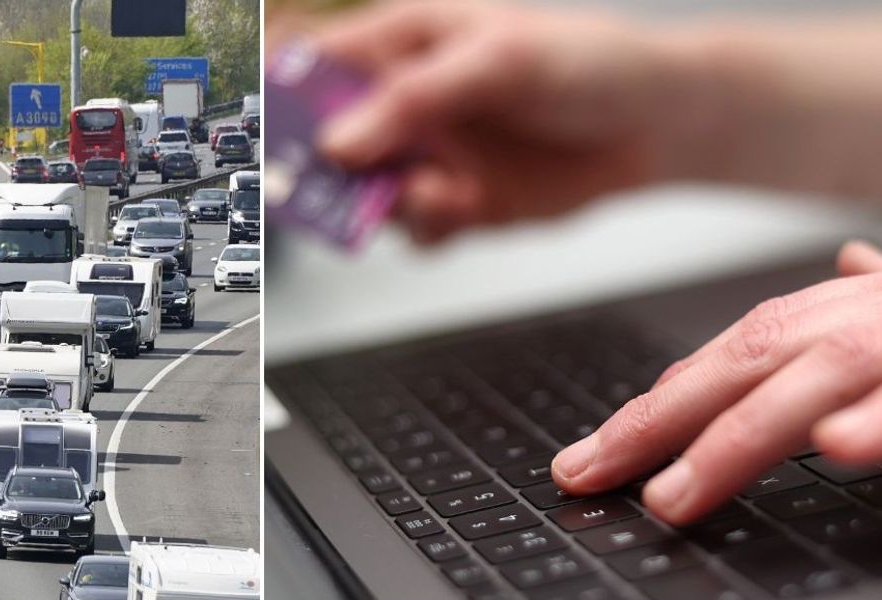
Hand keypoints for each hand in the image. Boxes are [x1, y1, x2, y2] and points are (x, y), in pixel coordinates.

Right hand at [311, 0, 691, 240]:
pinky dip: (427, 228)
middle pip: (326, 141)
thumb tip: (339, 142)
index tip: (271, 132)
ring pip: (364, 194)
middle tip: (334, 185)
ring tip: (428, 193)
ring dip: (383, 204)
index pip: (314, 63)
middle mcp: (403, 104)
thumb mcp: (498, 62)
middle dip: (322, 170)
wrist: (654, 126)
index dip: (283, 95)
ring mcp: (426, 155)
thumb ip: (414, 98)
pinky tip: (459, 208)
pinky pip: (413, 229)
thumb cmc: (585, 63)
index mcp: (400, 44)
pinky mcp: (454, 203)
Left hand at [553, 240, 881, 523]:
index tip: (593, 455)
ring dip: (734, 439)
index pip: (728, 358)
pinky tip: (834, 444)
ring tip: (670, 496)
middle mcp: (856, 319)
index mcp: (837, 312)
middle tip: (587, 473)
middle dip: (658, 422)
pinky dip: (873, 421)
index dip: (656, 406)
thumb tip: (849, 262)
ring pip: (813, 379)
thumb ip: (871, 298)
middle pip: (745, 363)